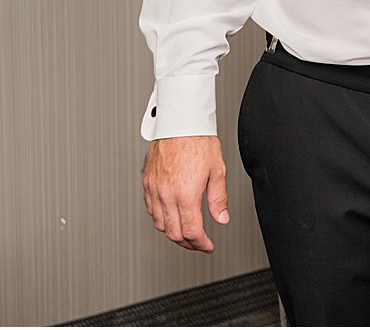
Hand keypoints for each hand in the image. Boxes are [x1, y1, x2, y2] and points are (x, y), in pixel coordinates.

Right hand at [142, 135, 229, 251]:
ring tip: (186, 232)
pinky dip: (160, 219)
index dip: (201, 244)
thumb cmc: (198, 141)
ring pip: (159, 224)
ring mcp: (154, 189)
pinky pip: (150, 210)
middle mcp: (167, 194)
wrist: (180, 123)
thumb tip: (222, 218)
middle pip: (174, 233)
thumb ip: (218, 198)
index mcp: (186, 194)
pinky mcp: (147, 183)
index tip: (208, 246)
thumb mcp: (217, 170)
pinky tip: (170, 217)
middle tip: (199, 243)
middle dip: (188, 243)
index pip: (191, 231)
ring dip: (173, 233)